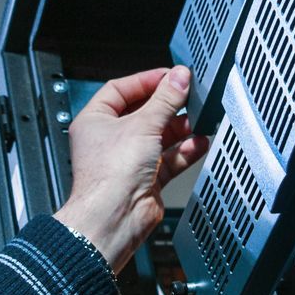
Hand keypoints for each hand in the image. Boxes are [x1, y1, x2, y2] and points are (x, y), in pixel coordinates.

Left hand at [54, 66, 208, 271]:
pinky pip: (168, 159)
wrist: (114, 218)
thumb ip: (165, 100)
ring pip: (158, 136)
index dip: (146, 80)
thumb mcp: (142, 125)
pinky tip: (199, 142)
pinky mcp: (146, 178)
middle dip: (167, 106)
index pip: (121, 90)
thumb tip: (179, 78)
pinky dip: (184, 150)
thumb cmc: (109, 176)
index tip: (170, 76)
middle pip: (143, 112)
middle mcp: (110, 140)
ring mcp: (128, 160)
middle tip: (187, 94)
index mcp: (95, 121)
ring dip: (179, 128)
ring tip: (197, 118)